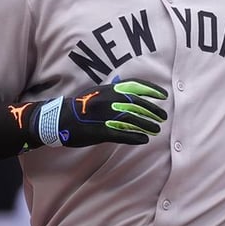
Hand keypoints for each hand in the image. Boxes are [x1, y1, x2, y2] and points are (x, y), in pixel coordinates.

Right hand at [25, 78, 167, 147]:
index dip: (152, 90)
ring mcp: (105, 117)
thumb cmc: (81, 106)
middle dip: (153, 110)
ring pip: (133, 120)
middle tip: (163, 116)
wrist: (60, 119)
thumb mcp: (97, 92)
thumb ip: (114, 90)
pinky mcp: (100, 132)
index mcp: (109, 89)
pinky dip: (135, 137)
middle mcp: (109, 101)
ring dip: (147, 125)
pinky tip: (144, 139)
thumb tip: (130, 88)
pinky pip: (122, 135)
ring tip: (157, 129)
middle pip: (138, 104)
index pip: (136, 86)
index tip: (164, 95)